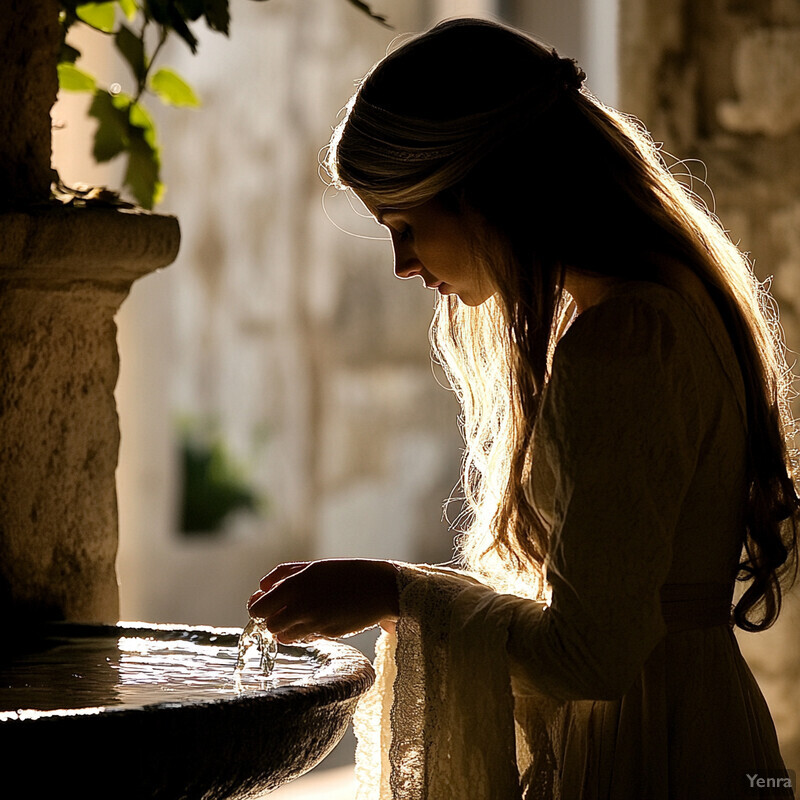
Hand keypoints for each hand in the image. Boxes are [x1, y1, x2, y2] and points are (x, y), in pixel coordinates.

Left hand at [247, 559, 399, 643]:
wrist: (381, 588)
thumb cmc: (348, 572)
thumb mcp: (315, 567)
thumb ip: (284, 574)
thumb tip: (262, 587)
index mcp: (296, 584)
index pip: (259, 607)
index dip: (258, 608)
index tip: (264, 605)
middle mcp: (302, 605)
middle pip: (269, 625)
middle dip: (272, 620)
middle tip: (281, 612)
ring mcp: (314, 623)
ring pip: (284, 637)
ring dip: (286, 629)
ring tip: (298, 618)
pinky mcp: (327, 635)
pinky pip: (305, 638)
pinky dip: (304, 633)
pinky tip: (315, 621)